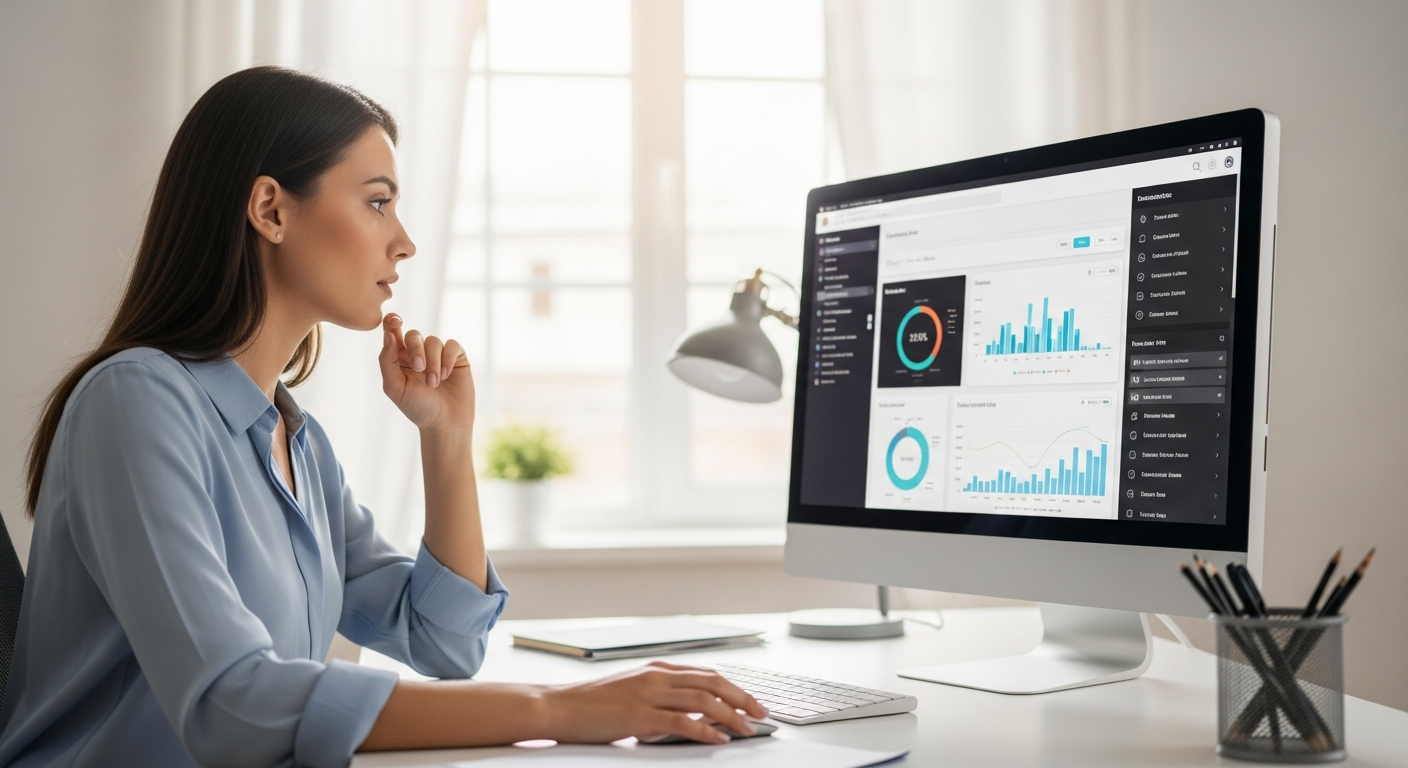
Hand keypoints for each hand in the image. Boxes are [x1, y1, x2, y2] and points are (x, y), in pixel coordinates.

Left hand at [378, 313, 473, 430]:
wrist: (445, 423)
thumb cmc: (417, 407)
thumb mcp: (395, 387)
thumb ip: (387, 361)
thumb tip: (388, 334)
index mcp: (399, 358)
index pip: (393, 333)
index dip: (392, 322)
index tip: (393, 319)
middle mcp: (418, 353)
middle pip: (414, 335)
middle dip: (416, 349)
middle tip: (418, 368)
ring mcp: (438, 354)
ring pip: (433, 341)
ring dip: (433, 362)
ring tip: (434, 383)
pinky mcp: (456, 357)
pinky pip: (452, 345)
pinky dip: (447, 358)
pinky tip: (446, 375)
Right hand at [541, 661, 767, 744]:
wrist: (560, 706)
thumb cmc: (593, 703)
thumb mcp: (633, 691)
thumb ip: (662, 695)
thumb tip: (694, 711)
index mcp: (656, 668)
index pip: (706, 673)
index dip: (734, 687)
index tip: (751, 701)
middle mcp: (656, 676)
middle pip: (712, 682)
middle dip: (742, 698)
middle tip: (761, 713)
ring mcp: (648, 694)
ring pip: (703, 700)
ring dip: (731, 715)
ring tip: (747, 729)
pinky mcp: (639, 715)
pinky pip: (682, 721)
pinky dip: (705, 730)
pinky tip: (718, 738)